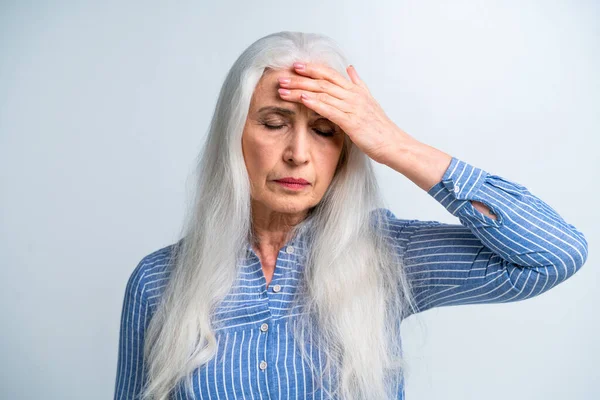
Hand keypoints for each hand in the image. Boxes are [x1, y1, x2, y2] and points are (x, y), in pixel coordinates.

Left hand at [277, 62, 412, 164]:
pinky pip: (330, 109)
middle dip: (300, 79)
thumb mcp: (369, 101)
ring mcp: (353, 107)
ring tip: (283, 89)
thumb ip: (358, 84)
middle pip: (322, 82)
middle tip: (282, 77)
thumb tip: (350, 68)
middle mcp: (353, 95)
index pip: (330, 74)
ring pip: (322, 93)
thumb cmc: (380, 127)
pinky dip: (315, 103)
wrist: (393, 144)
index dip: (312, 68)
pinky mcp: (351, 121)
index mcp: (356, 90)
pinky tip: (302, 99)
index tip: (295, 66)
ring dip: (300, 90)